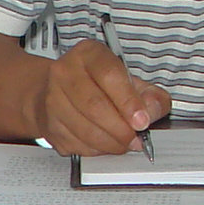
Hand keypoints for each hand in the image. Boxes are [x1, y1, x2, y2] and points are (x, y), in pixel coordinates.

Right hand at [33, 40, 171, 156]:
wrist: (59, 92)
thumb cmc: (97, 84)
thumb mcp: (130, 80)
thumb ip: (150, 94)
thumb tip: (153, 110)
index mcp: (88, 54)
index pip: (109, 75)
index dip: (128, 101)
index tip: (142, 121)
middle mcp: (65, 72)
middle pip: (94, 105)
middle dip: (121, 128)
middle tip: (136, 138)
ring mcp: (53, 98)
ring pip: (85, 129)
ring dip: (110, 143)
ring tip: (124, 142)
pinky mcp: (50, 124)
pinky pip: (77, 144)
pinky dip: (97, 150)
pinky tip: (105, 143)